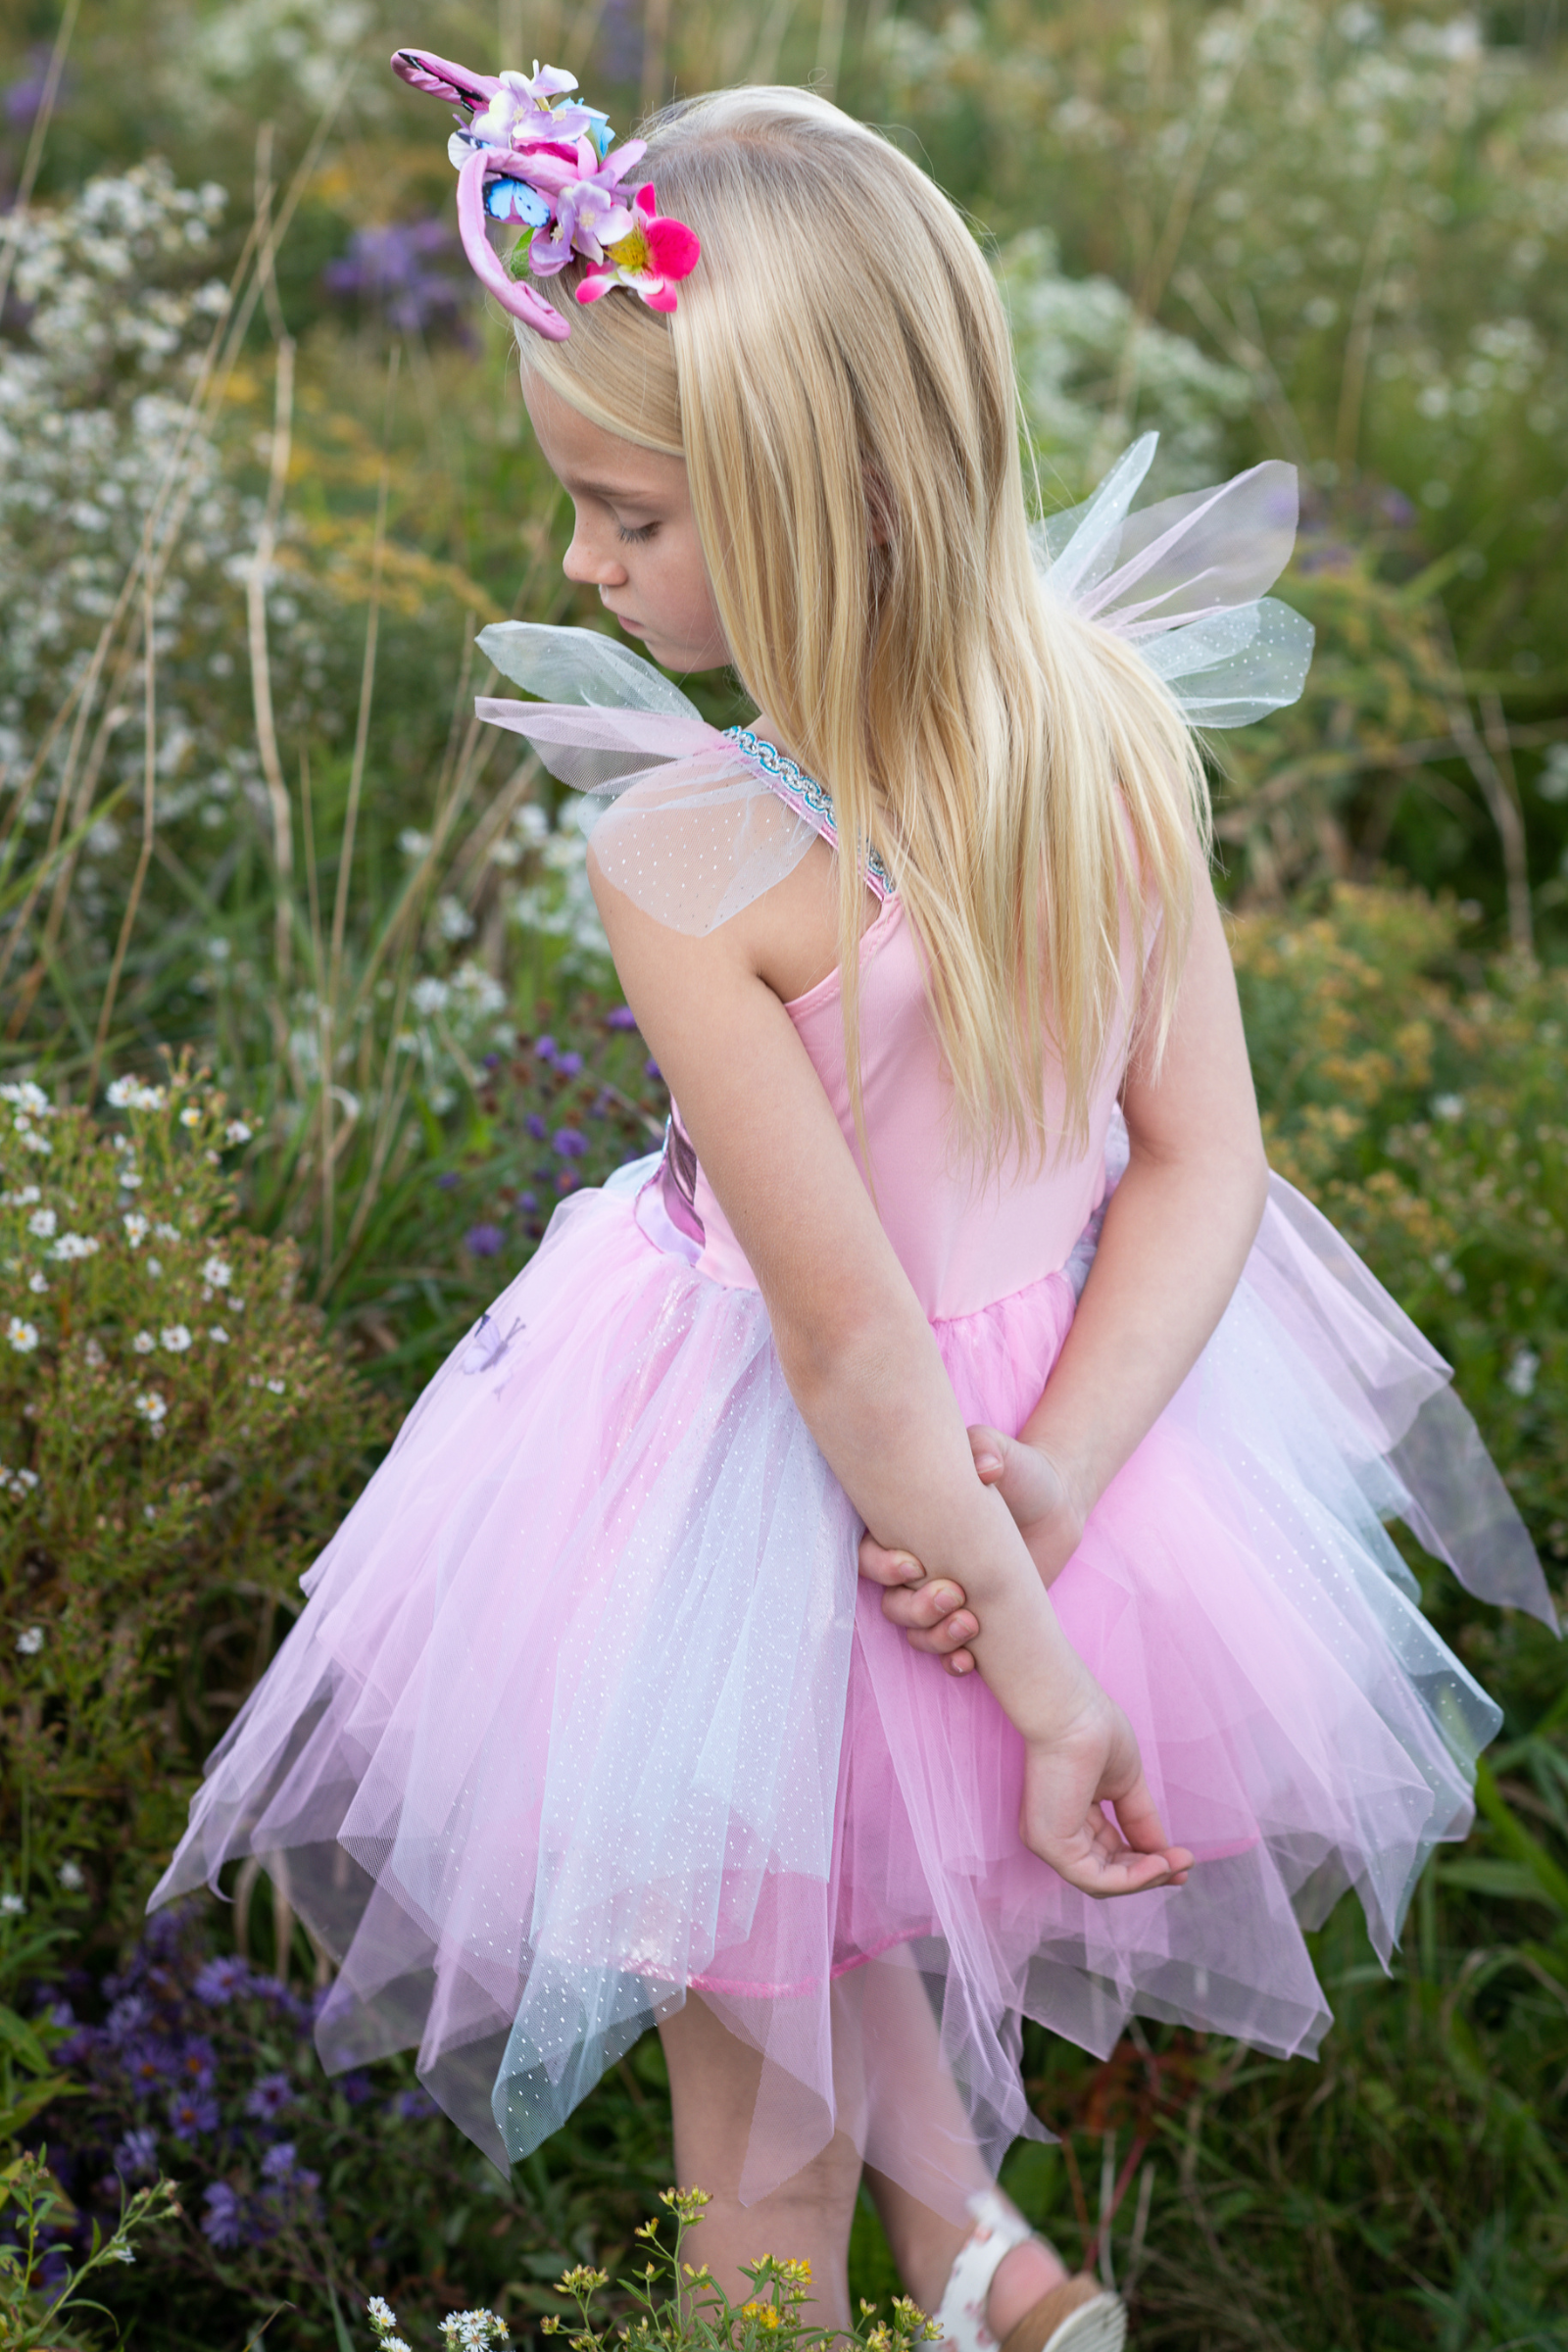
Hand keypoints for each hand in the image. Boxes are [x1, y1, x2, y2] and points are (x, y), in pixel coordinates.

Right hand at [856, 1428, 1085, 1674]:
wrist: (1057, 1506)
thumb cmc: (1020, 1473)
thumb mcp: (1003, 1455)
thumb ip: (987, 1450)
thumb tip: (985, 1468)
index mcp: (908, 1525)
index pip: (869, 1554)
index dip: (881, 1566)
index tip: (915, 1563)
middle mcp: (919, 1565)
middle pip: (891, 1602)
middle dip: (915, 1607)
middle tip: (955, 1593)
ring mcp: (943, 1596)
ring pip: (915, 1632)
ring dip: (935, 1637)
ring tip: (971, 1625)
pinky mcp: (971, 1619)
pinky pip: (947, 1652)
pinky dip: (952, 1661)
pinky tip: (969, 1660)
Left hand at [1022, 1685, 1193, 1897]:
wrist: (1074, 1713)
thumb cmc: (1094, 1732)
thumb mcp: (1127, 1786)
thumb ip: (1141, 1823)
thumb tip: (1165, 1858)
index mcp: (1071, 1814)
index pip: (1109, 1853)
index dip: (1146, 1862)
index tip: (1182, 1862)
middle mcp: (1055, 1831)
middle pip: (1108, 1871)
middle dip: (1150, 1873)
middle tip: (1185, 1866)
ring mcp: (1050, 1841)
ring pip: (1104, 1882)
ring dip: (1147, 1878)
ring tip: (1176, 1864)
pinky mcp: (1052, 1845)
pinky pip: (1097, 1879)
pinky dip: (1133, 1878)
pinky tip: (1159, 1864)